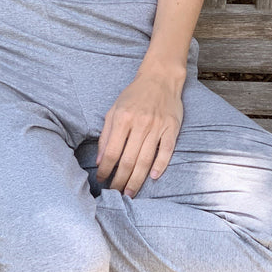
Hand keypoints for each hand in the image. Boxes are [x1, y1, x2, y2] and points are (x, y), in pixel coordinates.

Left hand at [95, 70, 183, 196]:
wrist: (160, 78)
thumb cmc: (134, 95)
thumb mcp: (114, 109)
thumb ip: (106, 134)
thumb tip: (99, 159)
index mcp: (122, 118)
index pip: (111, 151)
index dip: (105, 169)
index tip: (101, 180)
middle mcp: (139, 123)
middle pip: (128, 159)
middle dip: (120, 180)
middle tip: (115, 194)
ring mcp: (157, 126)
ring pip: (145, 160)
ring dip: (137, 180)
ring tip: (130, 192)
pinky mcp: (171, 128)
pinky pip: (166, 151)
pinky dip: (160, 165)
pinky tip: (152, 178)